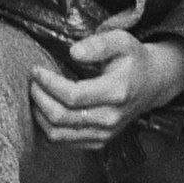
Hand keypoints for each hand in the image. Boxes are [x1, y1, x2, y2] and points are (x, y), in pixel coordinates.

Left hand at [30, 23, 183, 148]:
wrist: (152, 84)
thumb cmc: (132, 59)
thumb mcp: (121, 41)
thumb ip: (98, 44)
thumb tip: (73, 52)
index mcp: (117, 92)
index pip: (72, 96)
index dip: (48, 83)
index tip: (35, 70)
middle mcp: (111, 118)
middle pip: (61, 117)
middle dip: (39, 98)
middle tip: (32, 82)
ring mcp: (105, 133)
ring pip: (58, 134)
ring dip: (39, 114)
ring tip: (36, 94)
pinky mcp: (99, 141)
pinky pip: (64, 141)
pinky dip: (48, 126)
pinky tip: (45, 108)